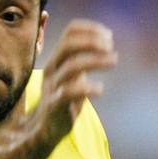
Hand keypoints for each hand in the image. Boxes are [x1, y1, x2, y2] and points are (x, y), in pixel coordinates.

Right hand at [35, 19, 117, 141]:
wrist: (43, 129)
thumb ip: (83, 59)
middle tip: (110, 47)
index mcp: (57, 59)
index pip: (69, 32)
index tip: (109, 35)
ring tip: (114, 60)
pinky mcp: (56, 105)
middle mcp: (53, 68)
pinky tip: (100, 89)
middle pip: (68, 45)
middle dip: (91, 41)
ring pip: (72, 66)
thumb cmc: (63, 100)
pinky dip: (88, 88)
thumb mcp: (72, 75)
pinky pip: (70, 91)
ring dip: (96, 60)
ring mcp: (53, 86)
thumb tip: (106, 44)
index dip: (90, 29)